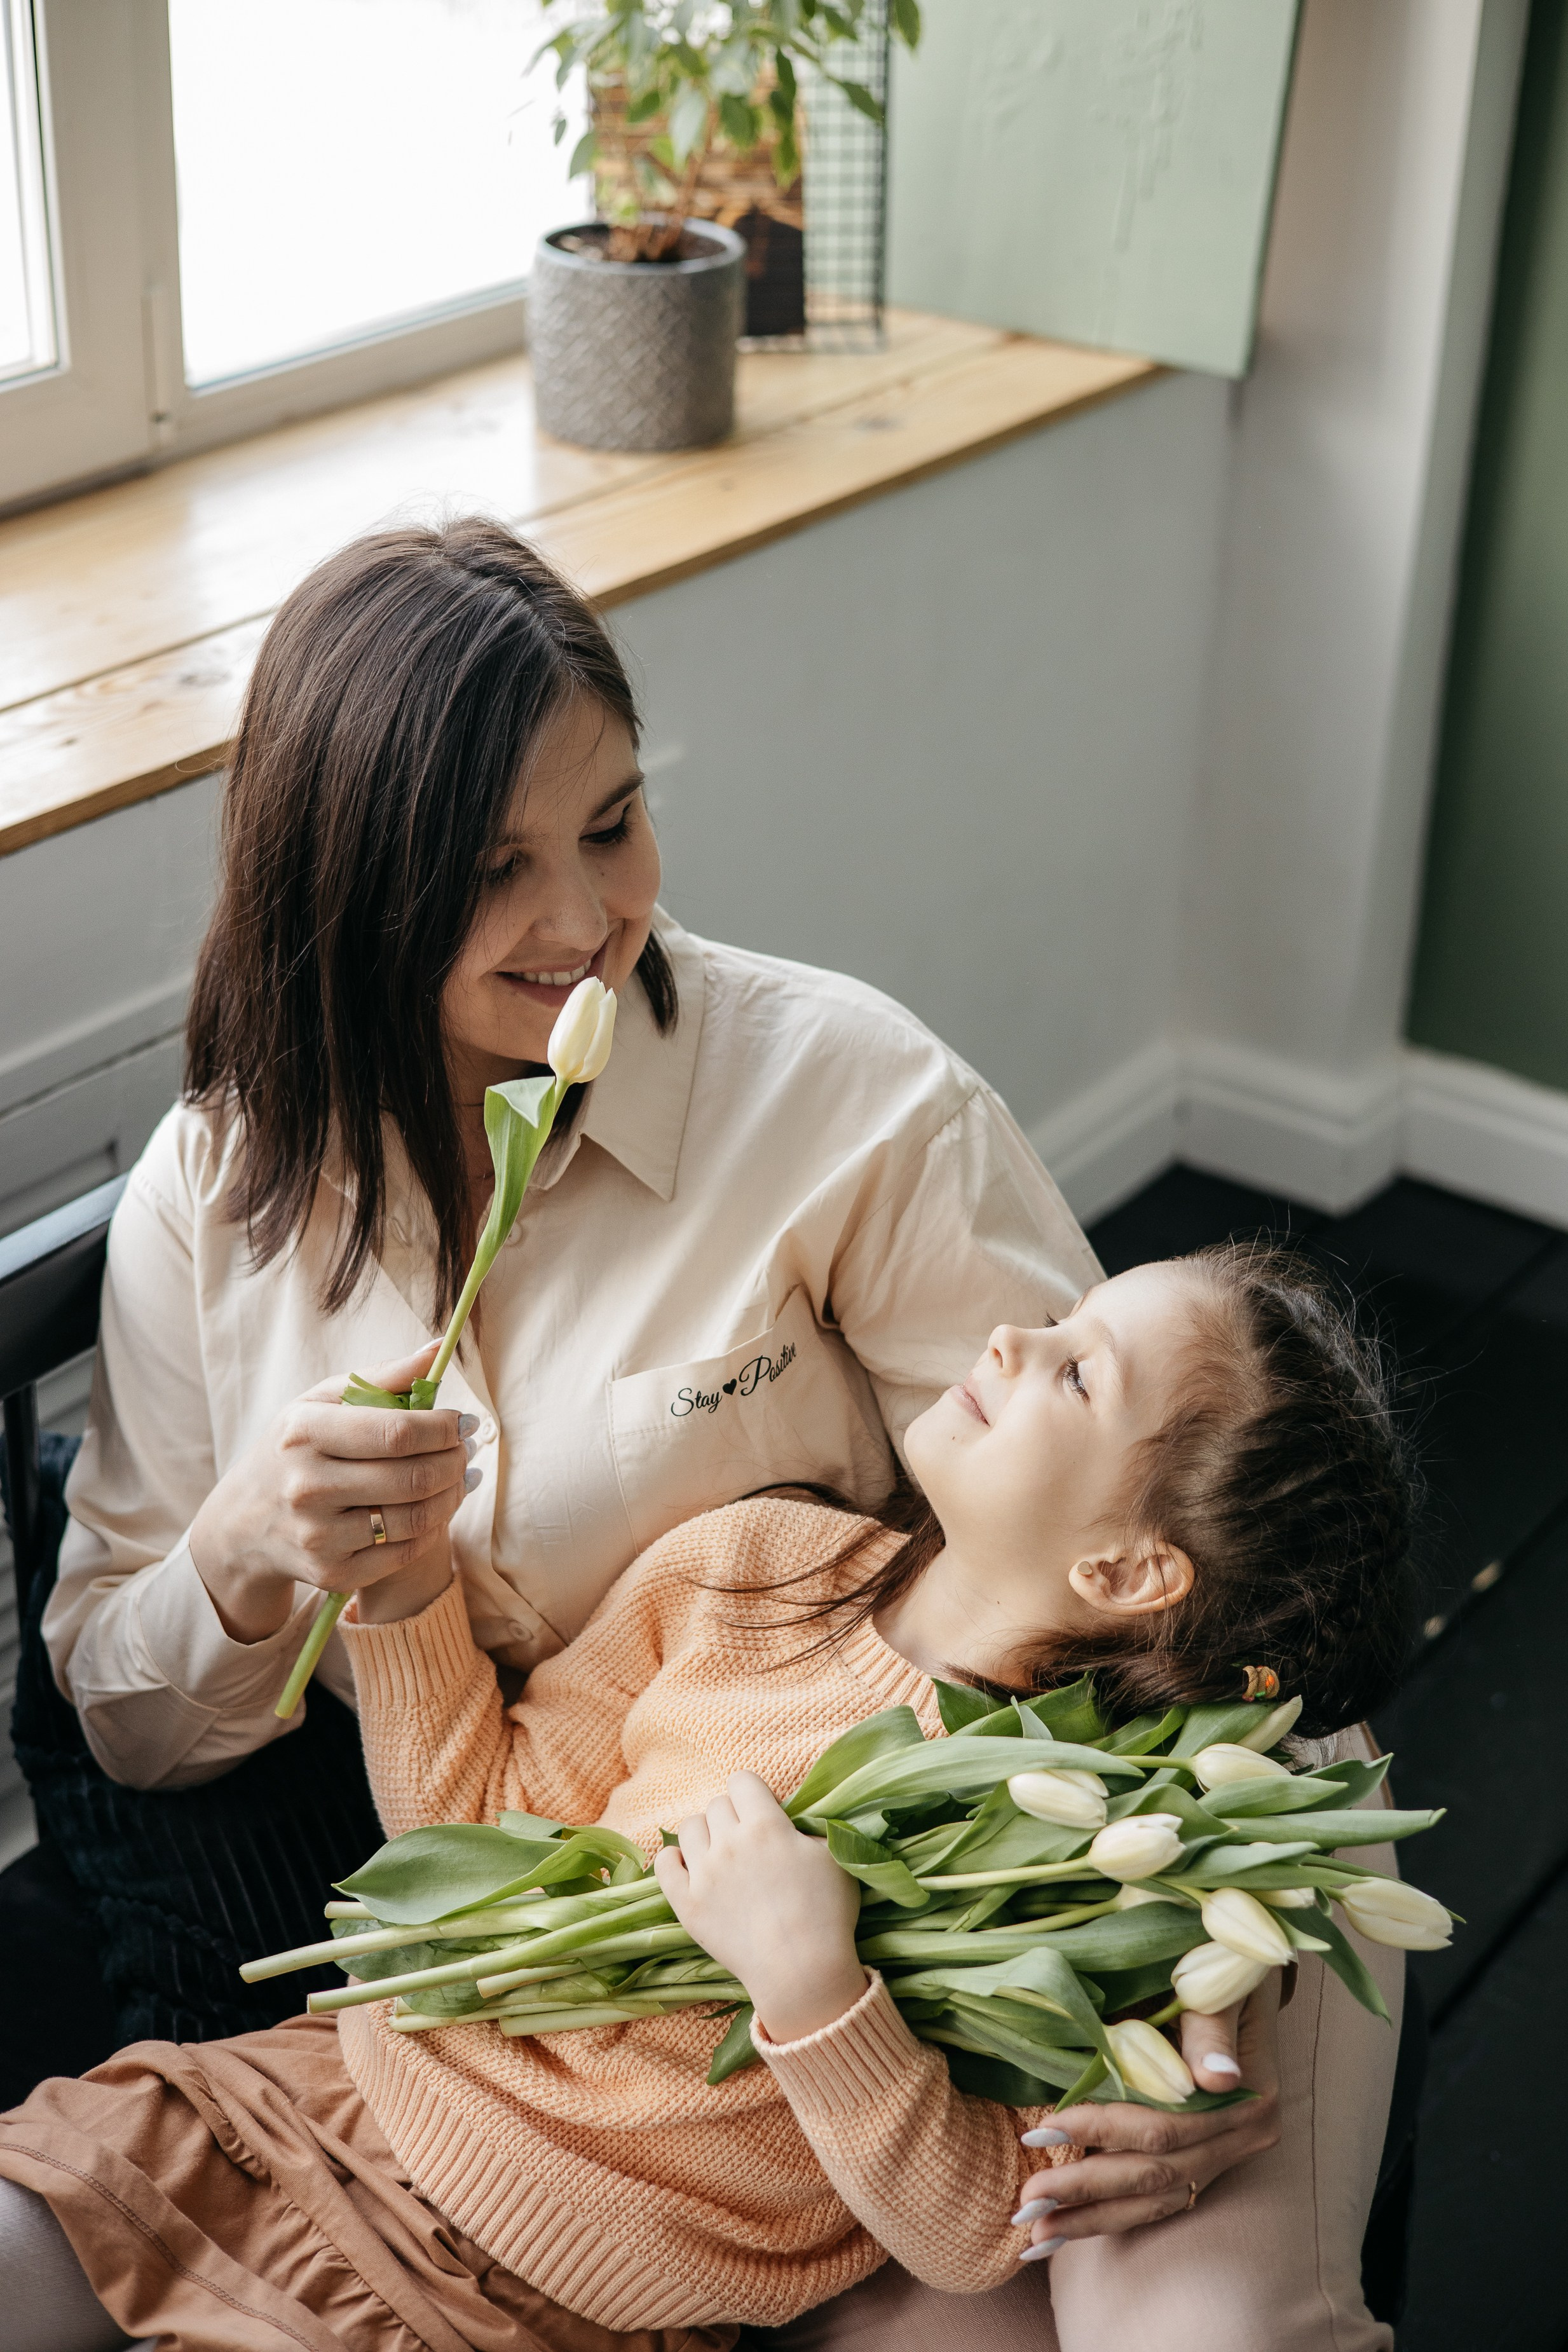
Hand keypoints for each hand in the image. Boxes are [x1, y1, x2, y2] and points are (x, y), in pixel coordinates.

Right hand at [187, 1345, 475, 1644]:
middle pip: (412, 1478)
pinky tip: (439, 1507)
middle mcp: (307, 1487)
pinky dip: (434, 1528)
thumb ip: (383, 1377)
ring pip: (416, 1519)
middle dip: (455, 1461)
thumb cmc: (296, 1449)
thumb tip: (439, 1349)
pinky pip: (406, 1552)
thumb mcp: (322, 1403)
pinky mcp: (333, 1574)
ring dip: (453, 1495)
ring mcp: (319, 1536)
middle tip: (468, 1450)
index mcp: (304, 1433)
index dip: (444, 1428)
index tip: (465, 1422)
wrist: (243, 1522)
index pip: (396, 1433)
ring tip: (462, 1476)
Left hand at [653, 1772, 866, 2044]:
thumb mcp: (832, 1858)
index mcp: (765, 1825)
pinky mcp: (686, 1904)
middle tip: (749, 1842)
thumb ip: (809, 1829)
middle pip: (717, 1804)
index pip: (743, 1781)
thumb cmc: (826, 1914)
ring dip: (705, 1834)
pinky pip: (664, 1865)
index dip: (754, 1793)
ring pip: (689, 1828)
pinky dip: (674, 1859)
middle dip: (733, 1816)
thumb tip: (790, 1822)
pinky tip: (689, 1865)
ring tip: (721, 1853)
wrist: (801, 1972)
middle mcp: (729, 1842)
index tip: (765, 1813)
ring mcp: (703, 1873)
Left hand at [1012, 1978, 1281, 2258]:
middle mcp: (1244, 2131)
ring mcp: (1227, 2150)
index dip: (1102, 2130)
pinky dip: (1112, 2215)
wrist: (1241, 1961)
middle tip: (1027, 2204)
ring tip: (1035, 2237)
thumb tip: (1216, 2078)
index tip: (1042, 2129)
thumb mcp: (1213, 1976)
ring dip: (1093, 2218)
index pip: (1166, 2123)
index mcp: (1249, 2091)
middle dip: (1087, 2187)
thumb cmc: (1215, 1955)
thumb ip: (1212, 2026)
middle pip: (1157, 2169)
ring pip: (1156, 2197)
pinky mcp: (1206, 2160)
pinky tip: (1066, 2232)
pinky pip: (1158, 2198)